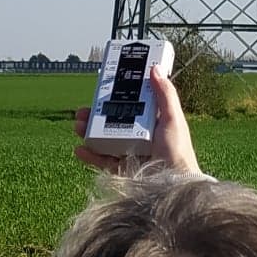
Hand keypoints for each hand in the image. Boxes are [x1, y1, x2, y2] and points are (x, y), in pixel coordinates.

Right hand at [74, 66, 201, 176]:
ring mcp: (130, 154)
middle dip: (95, 116)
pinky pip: (102, 161)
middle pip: (113, 122)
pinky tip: (79, 149)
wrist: (174, 187)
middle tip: (82, 110)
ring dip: (89, 132)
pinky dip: (89, 156)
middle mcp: (140, 137)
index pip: (131, 106)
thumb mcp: (172, 119)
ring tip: (77, 126)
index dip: (116, 98)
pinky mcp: (123, 171)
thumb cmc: (178, 152)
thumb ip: (165, 94)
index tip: (102, 91)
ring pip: (104, 140)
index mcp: (152, 123)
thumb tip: (155, 69)